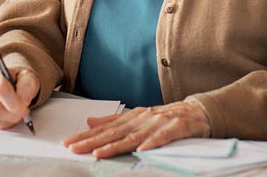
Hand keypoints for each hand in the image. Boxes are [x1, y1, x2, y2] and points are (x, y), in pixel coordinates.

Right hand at [0, 63, 39, 129]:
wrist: (12, 82)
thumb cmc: (18, 79)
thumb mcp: (28, 78)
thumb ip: (27, 87)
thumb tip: (22, 102)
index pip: (0, 88)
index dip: (13, 103)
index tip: (24, 108)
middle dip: (11, 114)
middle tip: (22, 111)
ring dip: (7, 118)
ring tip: (15, 111)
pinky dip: (2, 121)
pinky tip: (7, 113)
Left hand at [63, 99, 210, 158]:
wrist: (198, 112)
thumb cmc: (166, 117)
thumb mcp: (138, 117)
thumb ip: (114, 120)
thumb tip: (90, 121)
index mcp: (133, 117)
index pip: (105, 128)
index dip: (86, 136)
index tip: (68, 143)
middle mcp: (143, 118)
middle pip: (114, 133)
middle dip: (92, 141)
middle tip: (73, 149)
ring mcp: (159, 123)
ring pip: (134, 136)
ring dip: (116, 145)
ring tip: (98, 154)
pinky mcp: (177, 128)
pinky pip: (164, 137)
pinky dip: (153, 143)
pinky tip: (142, 150)